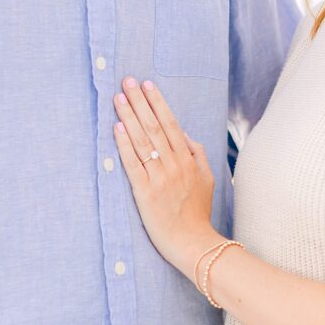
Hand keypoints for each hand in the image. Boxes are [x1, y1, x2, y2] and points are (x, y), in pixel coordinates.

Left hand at [113, 78, 225, 280]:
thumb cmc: (198, 213)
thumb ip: (196, 154)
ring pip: (142, 140)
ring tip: (118, 98)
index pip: (170, 124)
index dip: (157, 103)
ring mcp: (159, 178)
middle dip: (139, 102)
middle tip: (127, 82)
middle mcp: (173, 165)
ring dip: (129, 116)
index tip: (146, 85)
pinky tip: (116, 128)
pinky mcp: (145, 192)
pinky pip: (132, 163)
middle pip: (154, 126)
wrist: (193, 243)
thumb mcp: (207, 179)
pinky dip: (124, 144)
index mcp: (188, 160)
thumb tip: (182, 133)